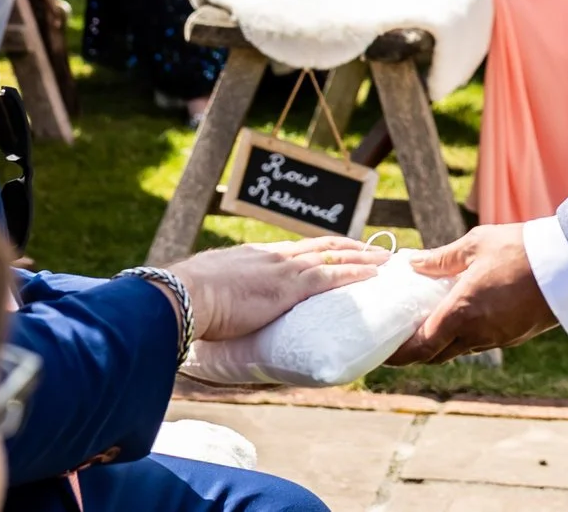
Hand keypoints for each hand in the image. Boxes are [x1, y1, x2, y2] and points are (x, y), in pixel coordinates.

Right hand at [170, 238, 389, 342]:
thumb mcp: (209, 295)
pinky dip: (355, 272)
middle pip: (322, 246)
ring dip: (362, 256)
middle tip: (373, 250)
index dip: (321, 249)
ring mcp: (283, 269)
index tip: (338, 250)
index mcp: (255, 258)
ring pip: (333, 256)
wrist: (182, 295)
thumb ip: (223, 302)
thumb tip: (218, 321)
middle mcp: (273, 257)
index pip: (297, 250)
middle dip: (350, 246)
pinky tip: (374, 274)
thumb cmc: (187, 302)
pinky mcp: (289, 287)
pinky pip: (331, 276)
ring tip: (385, 258)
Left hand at [389, 225, 558, 363]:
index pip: (421, 346)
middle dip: (415, 351)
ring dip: (440, 343)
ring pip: (459, 349)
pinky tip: (460, 318)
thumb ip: (440, 259)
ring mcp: (498, 338)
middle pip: (436, 354)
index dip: (399, 354)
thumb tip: (411, 264)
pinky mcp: (514, 337)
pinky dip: (463, 336)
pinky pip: (480, 343)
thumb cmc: (519, 249)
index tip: (383, 353)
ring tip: (426, 324)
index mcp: (462, 312)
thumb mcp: (474, 245)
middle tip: (398, 339)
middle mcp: (477, 333)